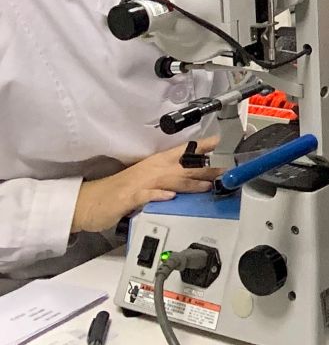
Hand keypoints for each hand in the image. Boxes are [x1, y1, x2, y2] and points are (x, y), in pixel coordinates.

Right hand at [71, 137, 220, 234]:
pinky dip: (157, 196)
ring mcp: (139, 184)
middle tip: (224, 171)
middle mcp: (150, 171)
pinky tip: (169, 197)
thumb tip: (193, 177)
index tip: (217, 141)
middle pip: (181, 168)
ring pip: (168, 181)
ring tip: (206, 185)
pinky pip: (145, 196)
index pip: (181, 152)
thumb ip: (169, 177)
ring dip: (188, 183)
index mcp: (155, 165)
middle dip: (204, 169)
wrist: (88, 202)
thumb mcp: (147, 180)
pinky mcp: (128, 199)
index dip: (199, 147)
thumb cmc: (119, 190)